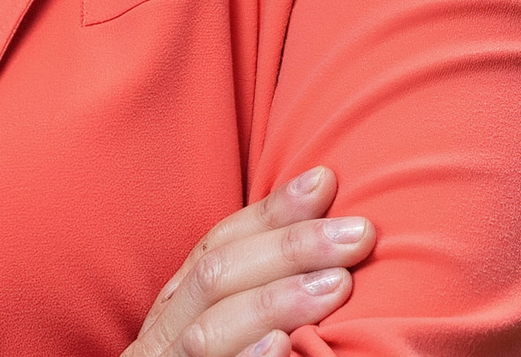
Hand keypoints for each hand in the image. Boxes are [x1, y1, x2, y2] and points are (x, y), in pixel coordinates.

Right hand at [121, 166, 374, 356]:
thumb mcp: (217, 332)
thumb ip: (247, 300)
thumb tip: (328, 257)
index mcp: (175, 309)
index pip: (217, 245)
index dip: (271, 211)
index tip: (326, 180)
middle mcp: (162, 336)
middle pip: (215, 277)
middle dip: (288, 248)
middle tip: (358, 234)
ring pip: (207, 331)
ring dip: (274, 302)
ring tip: (336, 286)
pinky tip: (281, 349)